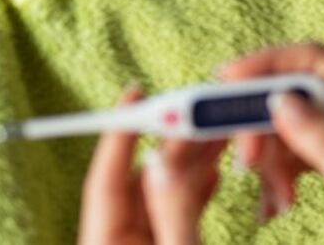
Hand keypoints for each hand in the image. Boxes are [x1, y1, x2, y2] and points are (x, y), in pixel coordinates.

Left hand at [78, 86, 228, 244]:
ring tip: (217, 136)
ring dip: (190, 164)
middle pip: (140, 180)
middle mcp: (122, 240)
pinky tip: (215, 170)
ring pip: (163, 192)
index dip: (120, 134)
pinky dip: (196, 188)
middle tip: (199, 117)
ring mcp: (145, 243)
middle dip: (172, 146)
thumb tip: (165, 160)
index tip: (135, 94)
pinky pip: (178, 209)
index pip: (106, 180)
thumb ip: (173, 209)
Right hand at [219, 43, 323, 244]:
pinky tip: (277, 207)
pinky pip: (296, 155)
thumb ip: (322, 141)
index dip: (266, 63)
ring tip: (275, 204)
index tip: (225, 81)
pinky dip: (280, 177)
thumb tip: (281, 99)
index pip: (311, 60)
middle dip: (260, 126)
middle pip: (291, 95)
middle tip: (245, 165)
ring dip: (270, 162)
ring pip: (288, 128)